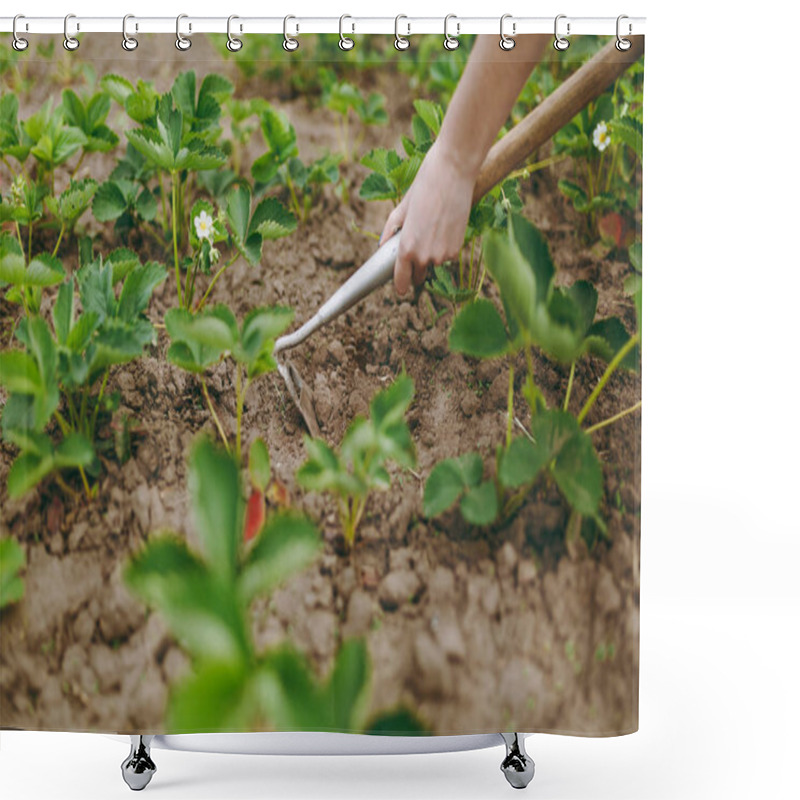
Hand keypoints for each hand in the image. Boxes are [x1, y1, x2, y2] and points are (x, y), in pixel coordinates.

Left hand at [379, 141, 476, 295]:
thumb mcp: (403, 206)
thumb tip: (383, 244)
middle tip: (417, 246)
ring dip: (432, 253)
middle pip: (419, 275)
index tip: (401, 288)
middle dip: (416, 267)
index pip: (401, 279)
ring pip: (434, 263)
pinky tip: (444, 225)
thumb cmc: (425, 184)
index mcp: (406, 247)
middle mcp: (425, 256)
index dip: (400, 285)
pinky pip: (447, 255)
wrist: (454, 171)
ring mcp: (443, 254)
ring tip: (432, 226)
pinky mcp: (458, 249)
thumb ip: (391, 228)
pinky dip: (445, 246)